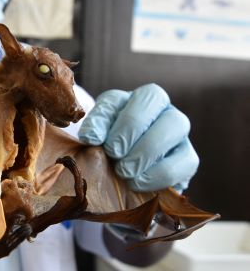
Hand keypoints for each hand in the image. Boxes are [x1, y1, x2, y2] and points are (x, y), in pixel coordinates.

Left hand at [79, 84, 198, 191]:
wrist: (116, 166)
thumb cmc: (106, 139)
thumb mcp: (97, 127)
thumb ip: (94, 126)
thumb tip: (92, 137)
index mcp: (146, 98)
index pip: (146, 97)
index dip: (125, 121)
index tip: (100, 143)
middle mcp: (168, 112)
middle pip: (166, 115)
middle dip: (136, 137)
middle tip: (114, 156)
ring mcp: (181, 136)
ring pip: (177, 134)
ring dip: (148, 155)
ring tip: (124, 172)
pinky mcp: (188, 161)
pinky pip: (185, 165)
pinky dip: (158, 176)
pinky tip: (136, 183)